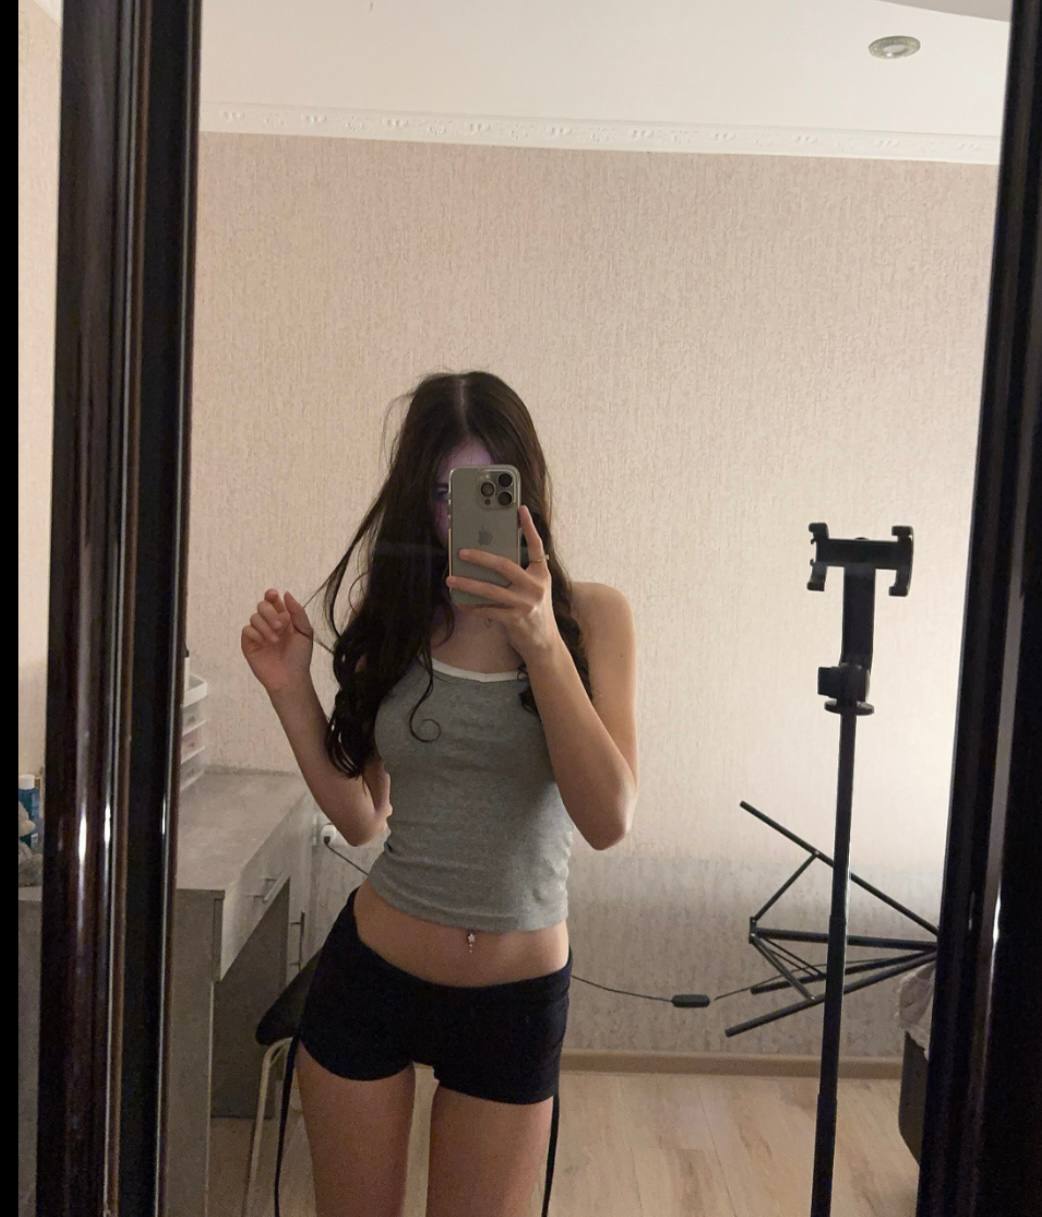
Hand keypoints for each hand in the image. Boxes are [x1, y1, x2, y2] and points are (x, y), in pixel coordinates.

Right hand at [240, 588, 314, 693]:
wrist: (290, 678)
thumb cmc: (300, 657)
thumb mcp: (305, 632)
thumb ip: (298, 612)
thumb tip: (286, 594)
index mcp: (283, 618)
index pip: (273, 601)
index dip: (271, 595)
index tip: (273, 595)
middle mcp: (269, 624)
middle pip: (262, 605)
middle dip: (270, 613)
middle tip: (281, 626)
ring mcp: (258, 634)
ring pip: (254, 617)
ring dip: (266, 626)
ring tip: (276, 640)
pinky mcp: (249, 644)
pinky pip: (246, 630)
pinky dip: (256, 633)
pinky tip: (265, 643)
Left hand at [445, 505, 561, 662]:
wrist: (544, 642)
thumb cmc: (534, 610)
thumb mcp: (534, 587)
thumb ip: (520, 572)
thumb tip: (488, 558)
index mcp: (541, 574)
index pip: (536, 545)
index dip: (529, 527)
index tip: (520, 508)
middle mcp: (535, 586)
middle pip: (505, 566)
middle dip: (480, 557)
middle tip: (461, 552)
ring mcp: (525, 604)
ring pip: (490, 590)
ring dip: (467, 584)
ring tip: (450, 579)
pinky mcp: (514, 620)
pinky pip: (487, 609)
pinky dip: (471, 605)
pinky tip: (459, 600)